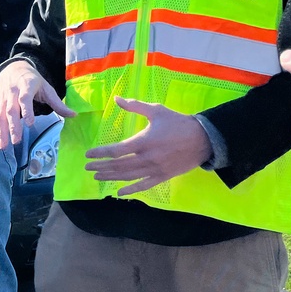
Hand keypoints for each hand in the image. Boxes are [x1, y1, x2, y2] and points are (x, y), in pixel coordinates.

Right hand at [0, 60, 74, 150]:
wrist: (13, 68)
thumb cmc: (32, 80)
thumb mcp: (46, 87)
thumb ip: (57, 103)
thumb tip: (74, 115)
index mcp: (26, 86)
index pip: (25, 98)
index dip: (27, 110)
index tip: (30, 123)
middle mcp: (12, 93)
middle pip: (11, 110)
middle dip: (13, 126)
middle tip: (17, 141)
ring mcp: (3, 99)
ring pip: (0, 116)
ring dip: (1, 132)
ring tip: (3, 147)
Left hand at [84, 97, 210, 195]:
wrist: (202, 139)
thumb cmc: (177, 123)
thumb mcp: (156, 110)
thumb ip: (135, 106)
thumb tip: (117, 99)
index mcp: (144, 141)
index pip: (116, 150)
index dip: (101, 153)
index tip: (88, 155)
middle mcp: (147, 158)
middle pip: (119, 165)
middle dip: (102, 167)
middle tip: (88, 168)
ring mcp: (155, 170)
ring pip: (128, 176)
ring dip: (111, 177)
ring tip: (97, 177)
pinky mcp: (163, 177)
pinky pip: (144, 186)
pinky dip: (131, 190)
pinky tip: (119, 193)